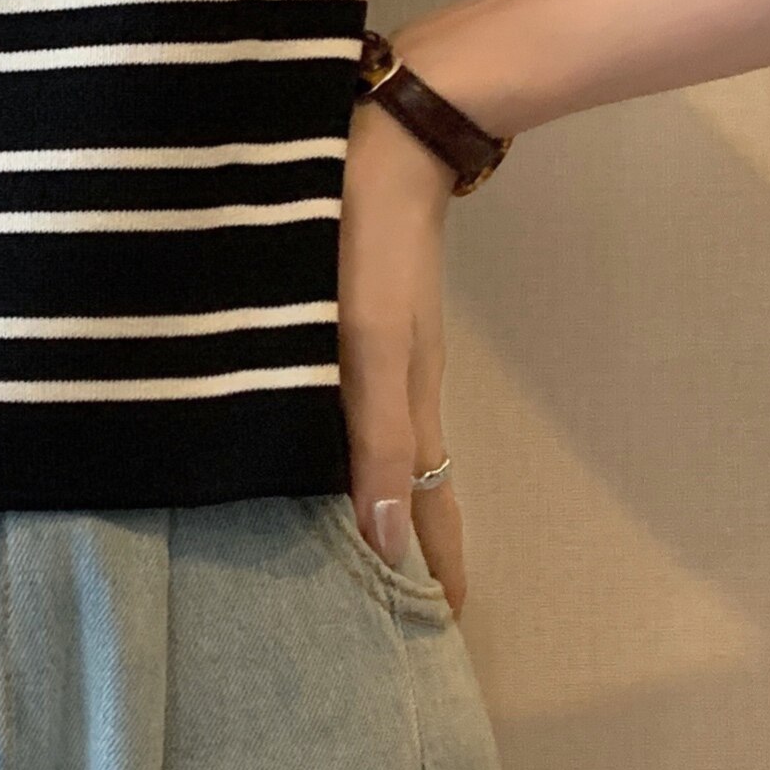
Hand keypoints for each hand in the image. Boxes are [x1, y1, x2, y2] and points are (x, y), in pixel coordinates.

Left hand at [338, 54, 466, 612]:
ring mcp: (387, 346)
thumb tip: (384, 541)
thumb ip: (372, 440)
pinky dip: (361, 443)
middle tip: (398, 608)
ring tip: (368, 546)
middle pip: (412, 484)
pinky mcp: (369, 311)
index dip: (433, 569)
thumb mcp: (366, 346)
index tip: (438, 632)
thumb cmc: (367, 241)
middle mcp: (401, 383)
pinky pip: (367, 399)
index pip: (427, 509)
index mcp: (406, 401)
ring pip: (389, 442)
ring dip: (385, 498)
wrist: (385, 136)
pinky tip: (331, 440)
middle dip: (411, 548)